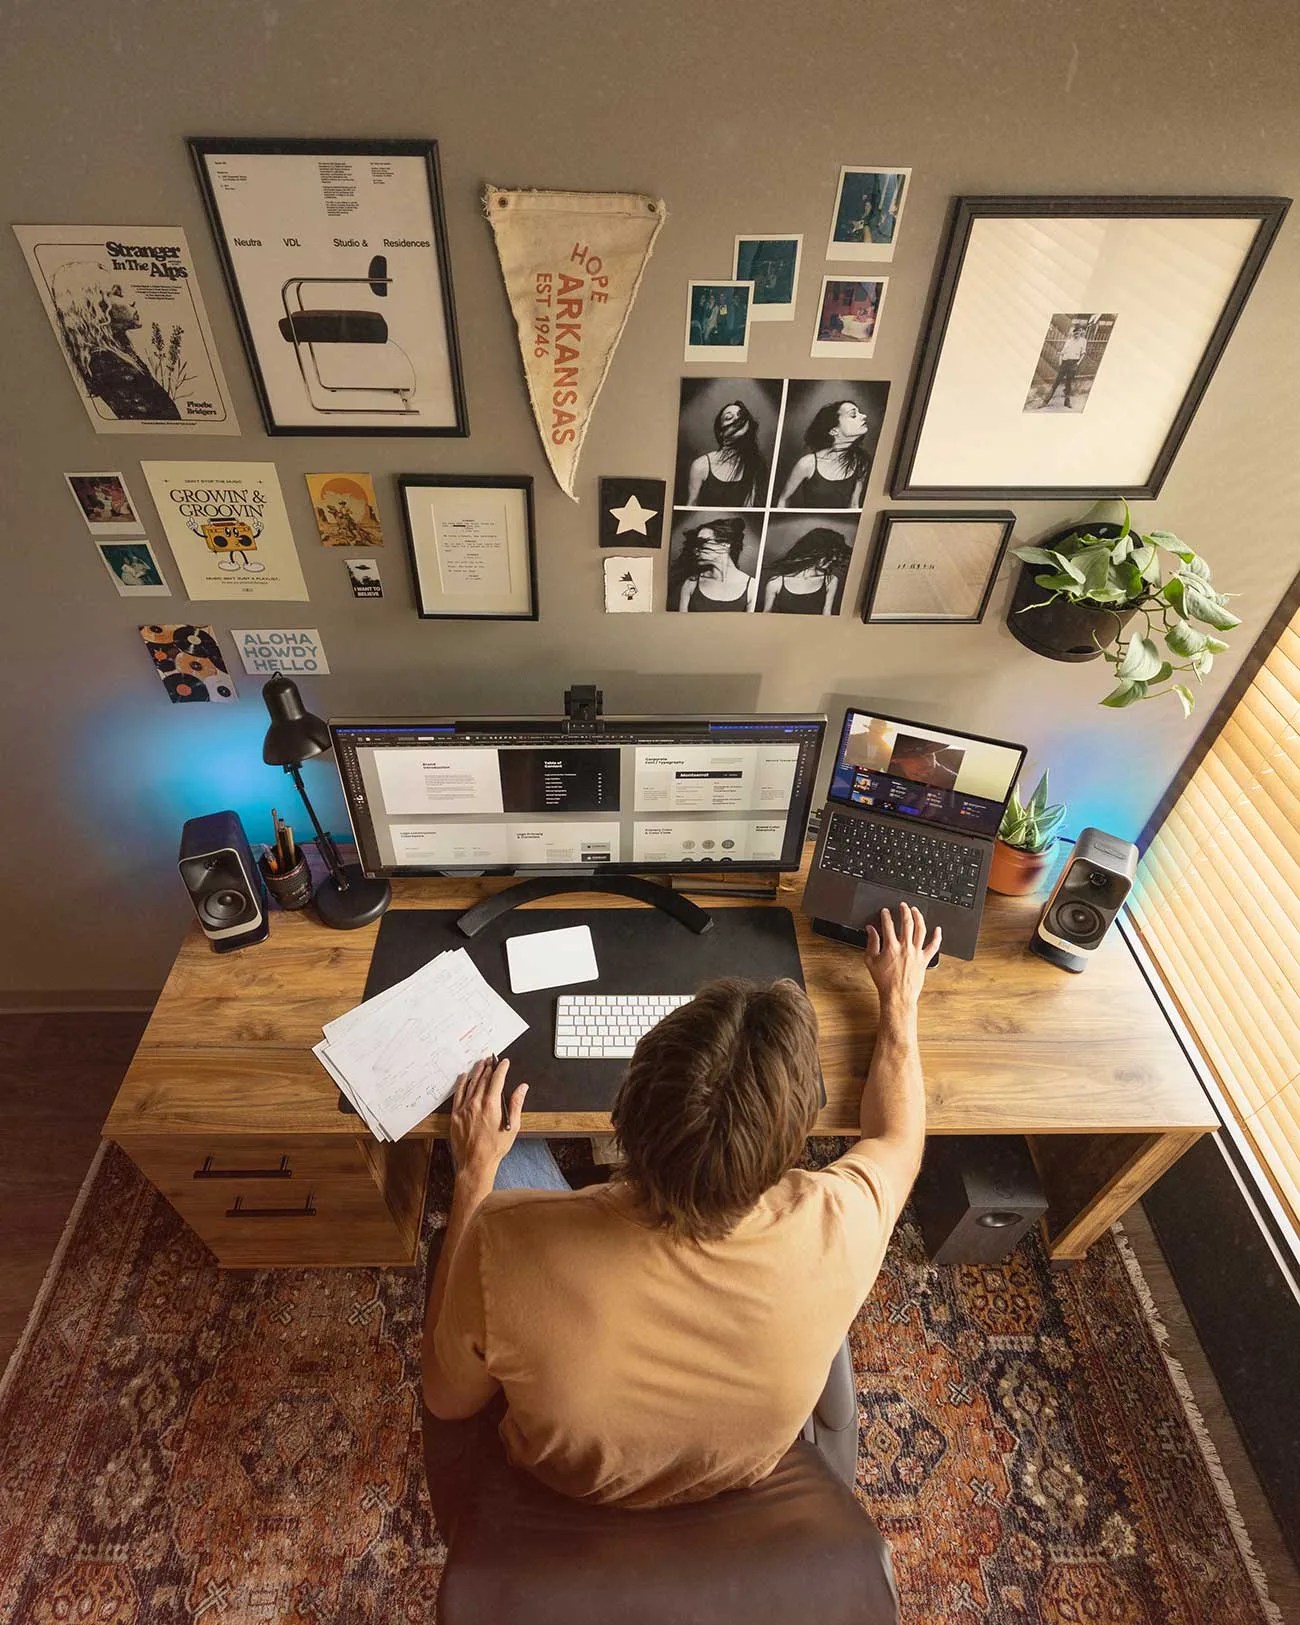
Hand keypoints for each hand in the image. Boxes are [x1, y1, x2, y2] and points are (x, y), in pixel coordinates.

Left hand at [450, 1056, 526, 1185]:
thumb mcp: (512, 1126)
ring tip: (481, 1063)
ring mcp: (464, 1108)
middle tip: (492, 1060)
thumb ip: (517, 1104)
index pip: (497, 1079)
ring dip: (477, 1072)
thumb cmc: (494, 1148)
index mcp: (491, 1105)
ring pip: (471, 1084)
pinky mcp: (456, 1115)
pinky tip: (464, 1077)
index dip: (501, 1068)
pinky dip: (461, 1083)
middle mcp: (476, 1103)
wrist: (475, 1163)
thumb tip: (522, 1088)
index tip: (504, 1062)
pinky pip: (458, 1094)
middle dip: (489, 1067)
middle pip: (483, 1079)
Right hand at [863, 903, 939, 1011]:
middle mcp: (905, 947)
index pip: (888, 925)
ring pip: (921, 930)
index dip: (886, 915)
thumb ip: (871, 943)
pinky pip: (933, 946)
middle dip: (904, 911)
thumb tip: (870, 930)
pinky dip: (937, 937)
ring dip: (918, 917)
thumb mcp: (871, 961)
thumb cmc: (884, 981)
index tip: (885, 911)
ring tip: (916, 911)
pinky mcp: (924, 960)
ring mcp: (916, 953)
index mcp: (891, 947)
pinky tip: (938, 929)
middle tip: (903, 906)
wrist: (897, 996)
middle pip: (907, 923)